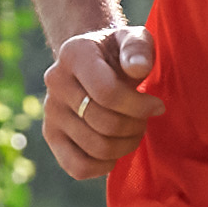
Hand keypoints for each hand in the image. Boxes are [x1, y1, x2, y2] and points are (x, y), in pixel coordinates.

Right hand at [40, 24, 162, 183]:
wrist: (93, 62)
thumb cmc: (120, 53)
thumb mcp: (134, 39)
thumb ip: (139, 48)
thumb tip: (138, 68)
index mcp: (74, 53)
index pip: (107, 92)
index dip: (139, 106)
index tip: (157, 105)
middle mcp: (55, 81)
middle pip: (103, 123)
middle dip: (135, 127)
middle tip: (145, 120)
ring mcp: (50, 110)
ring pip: (95, 147)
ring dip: (125, 146)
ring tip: (134, 131)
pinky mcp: (50, 134)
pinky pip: (77, 166)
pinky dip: (102, 166)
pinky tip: (115, 151)